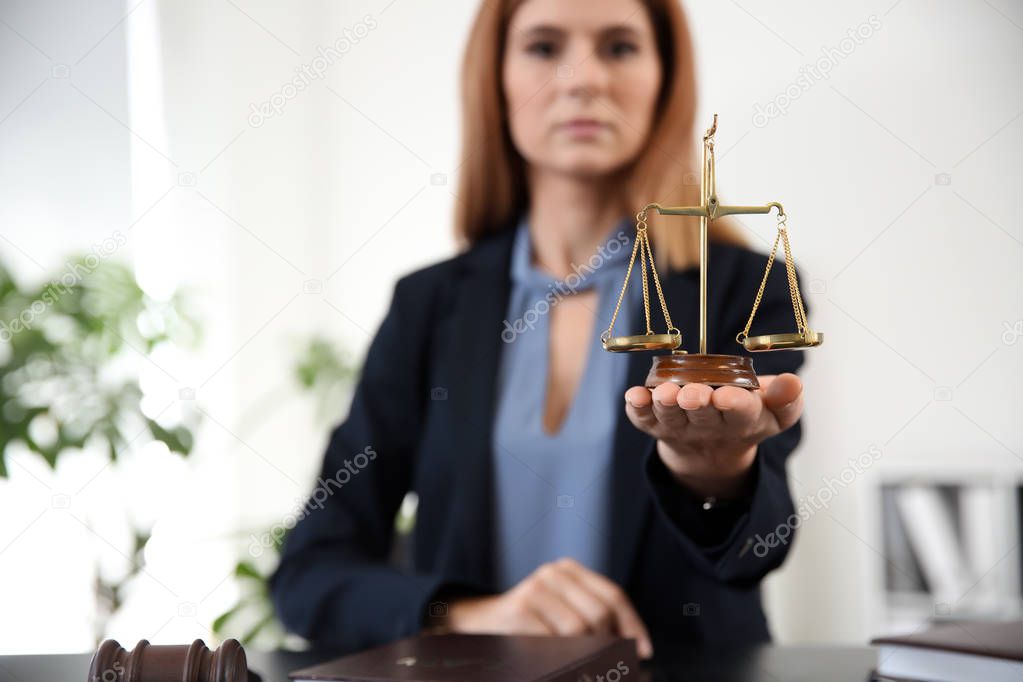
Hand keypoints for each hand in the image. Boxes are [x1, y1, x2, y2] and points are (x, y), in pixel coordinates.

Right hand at [442, 558, 652, 657]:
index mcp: (569, 570)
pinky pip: (556, 641)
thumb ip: (594, 620)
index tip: (644, 650)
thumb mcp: (562, 612)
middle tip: (607, 665)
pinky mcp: (521, 610)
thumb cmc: (528, 623)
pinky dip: (564, 657)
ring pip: (580, 630)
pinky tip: (557, 661)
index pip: (613, 596)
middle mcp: (553, 573)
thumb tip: (635, 646)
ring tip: (580, 664)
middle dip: (608, 644)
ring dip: (586, 654)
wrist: (477, 624)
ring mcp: (536, 589)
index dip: (633, 625)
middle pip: (600, 613)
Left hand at [624, 373, 803, 498]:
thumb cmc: (745, 416)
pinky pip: (643, 418)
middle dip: (696, 402)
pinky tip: (633, 395)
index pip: (740, 412)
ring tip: (664, 392)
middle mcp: (708, 426)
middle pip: (701, 415)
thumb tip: (793, 382)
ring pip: (671, 416)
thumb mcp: (773, 412)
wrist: (711, 450)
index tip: (727, 396)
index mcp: (742, 420)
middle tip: (692, 394)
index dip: (734, 404)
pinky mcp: (654, 425)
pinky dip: (637, 407)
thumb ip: (785, 399)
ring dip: (666, 404)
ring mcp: (679, 427)